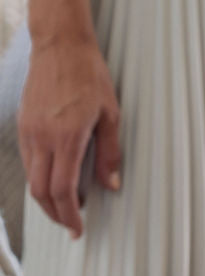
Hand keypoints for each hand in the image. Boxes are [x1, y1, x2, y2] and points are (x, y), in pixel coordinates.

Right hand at [18, 38, 120, 237]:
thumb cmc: (90, 76)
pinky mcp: (22, 125)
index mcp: (67, 138)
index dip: (69, 215)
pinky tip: (55, 182)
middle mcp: (42, 138)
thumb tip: (110, 185)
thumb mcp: (111, 115)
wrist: (60, 46)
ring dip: (46, 199)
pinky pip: (27, 161)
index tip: (79, 229)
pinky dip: (40, 179)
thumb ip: (110, 153)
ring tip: (66, 208)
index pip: (62, 190)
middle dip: (55, 214)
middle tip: (72, 226)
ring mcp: (28, 132)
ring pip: (31, 178)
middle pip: (41, 191)